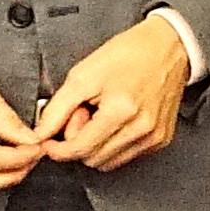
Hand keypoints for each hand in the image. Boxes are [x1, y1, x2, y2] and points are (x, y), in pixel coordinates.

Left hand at [33, 17, 197, 171]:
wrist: (168, 47)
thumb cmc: (128, 54)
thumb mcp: (83, 74)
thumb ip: (58, 108)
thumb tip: (41, 134)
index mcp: (121, 110)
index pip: (79, 149)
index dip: (58, 149)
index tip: (49, 143)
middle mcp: (141, 129)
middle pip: (92, 159)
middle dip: (79, 142)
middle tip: (83, 115)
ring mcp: (154, 138)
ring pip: (108, 163)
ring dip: (96, 145)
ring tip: (101, 117)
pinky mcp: (161, 140)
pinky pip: (126, 157)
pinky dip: (114, 145)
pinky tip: (117, 122)